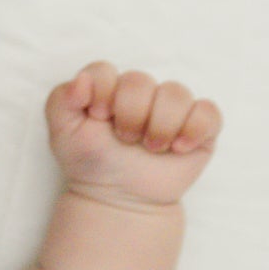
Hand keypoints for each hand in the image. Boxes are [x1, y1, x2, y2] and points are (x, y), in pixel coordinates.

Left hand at [46, 62, 220, 209]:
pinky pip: (208, 112)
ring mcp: (171, 108)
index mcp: (108, 89)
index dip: (100, 92)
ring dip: (159, 125)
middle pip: (139, 81)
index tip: (96, 117)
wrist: (117, 199)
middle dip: (128, 115)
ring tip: (149, 149)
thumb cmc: (91, 163)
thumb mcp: (63, 134)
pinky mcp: (199, 127)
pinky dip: (193, 129)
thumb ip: (60, 100)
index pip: (104, 70)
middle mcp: (141, 93)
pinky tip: (177, 149)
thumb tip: (82, 79)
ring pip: (176, 93)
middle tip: (124, 140)